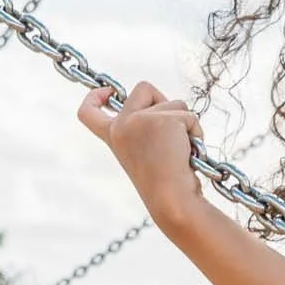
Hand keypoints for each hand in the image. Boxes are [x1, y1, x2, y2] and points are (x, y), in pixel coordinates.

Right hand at [77, 80, 207, 224]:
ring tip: (181, 149)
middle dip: (164, 100)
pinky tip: (189, 151)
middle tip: (172, 128)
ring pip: (174, 102)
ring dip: (185, 122)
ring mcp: (141, 119)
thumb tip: (165, 105)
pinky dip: (195, 131)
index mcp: (112, 135)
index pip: (88, 111)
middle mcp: (122, 124)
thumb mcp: (143, 151)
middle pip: (144, 88)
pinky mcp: (164, 120)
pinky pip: (190, 115)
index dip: (94, 96)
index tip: (106, 91)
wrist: (170, 196)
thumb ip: (144, 129)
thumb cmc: (164, 180)